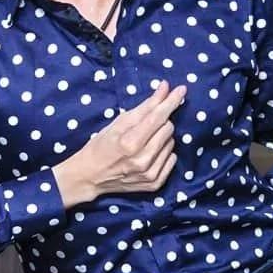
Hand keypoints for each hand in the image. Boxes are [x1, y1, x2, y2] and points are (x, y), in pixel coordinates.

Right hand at [53, 80, 185, 206]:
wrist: (91, 176)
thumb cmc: (102, 145)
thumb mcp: (118, 122)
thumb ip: (145, 106)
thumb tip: (165, 88)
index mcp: (130, 143)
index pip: (158, 117)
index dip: (171, 101)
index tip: (181, 89)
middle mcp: (142, 160)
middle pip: (168, 129)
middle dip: (160, 122)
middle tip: (146, 125)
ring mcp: (150, 174)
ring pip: (171, 143)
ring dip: (161, 138)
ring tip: (144, 141)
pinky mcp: (155, 184)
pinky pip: (172, 159)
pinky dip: (163, 153)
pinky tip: (149, 154)